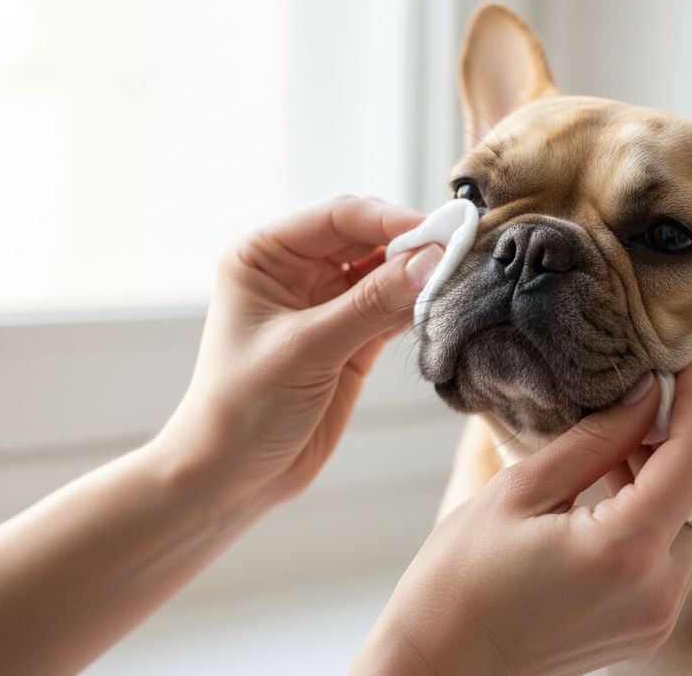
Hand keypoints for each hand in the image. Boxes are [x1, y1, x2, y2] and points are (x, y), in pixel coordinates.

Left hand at [157, 195, 443, 504]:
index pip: (339, 216)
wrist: (232, 476)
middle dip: (413, 246)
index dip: (391, 220)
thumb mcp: (308, 348)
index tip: (440, 232)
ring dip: (420, 277)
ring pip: (387, 271)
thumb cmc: (241, 407)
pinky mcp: (351, 336)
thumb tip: (432, 260)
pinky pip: (394, 307)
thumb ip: (372, 303)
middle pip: (369, 237)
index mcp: (265, 253)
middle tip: (460, 256)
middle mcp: (296, 268)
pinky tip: (442, 308)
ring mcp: (326, 302)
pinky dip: (418, 307)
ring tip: (458, 282)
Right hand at [357, 357, 691, 675]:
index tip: (687, 360)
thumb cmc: (461, 580)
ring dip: (674, 469)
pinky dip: (662, 508)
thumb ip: (595, 439)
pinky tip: (619, 479)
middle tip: (652, 389)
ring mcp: (657, 615)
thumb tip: (647, 394)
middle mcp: (658, 590)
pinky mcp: (647, 626)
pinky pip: (677, 551)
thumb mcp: (520, 490)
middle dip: (689, 430)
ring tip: (624, 432)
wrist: (442, 666)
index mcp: (625, 550)